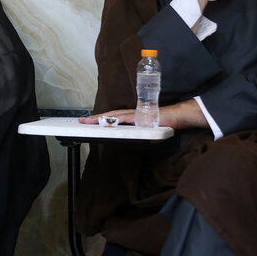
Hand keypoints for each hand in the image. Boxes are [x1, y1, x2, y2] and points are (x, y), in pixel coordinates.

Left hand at [80, 100, 206, 129]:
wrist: (175, 117)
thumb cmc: (161, 125)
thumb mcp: (147, 134)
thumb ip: (138, 136)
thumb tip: (131, 141)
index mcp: (129, 117)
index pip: (111, 118)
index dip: (100, 119)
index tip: (88, 122)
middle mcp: (129, 114)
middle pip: (108, 116)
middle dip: (94, 118)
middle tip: (81, 121)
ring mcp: (133, 114)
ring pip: (113, 116)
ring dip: (100, 118)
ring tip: (89, 121)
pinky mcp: (138, 117)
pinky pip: (123, 119)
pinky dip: (114, 120)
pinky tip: (105, 122)